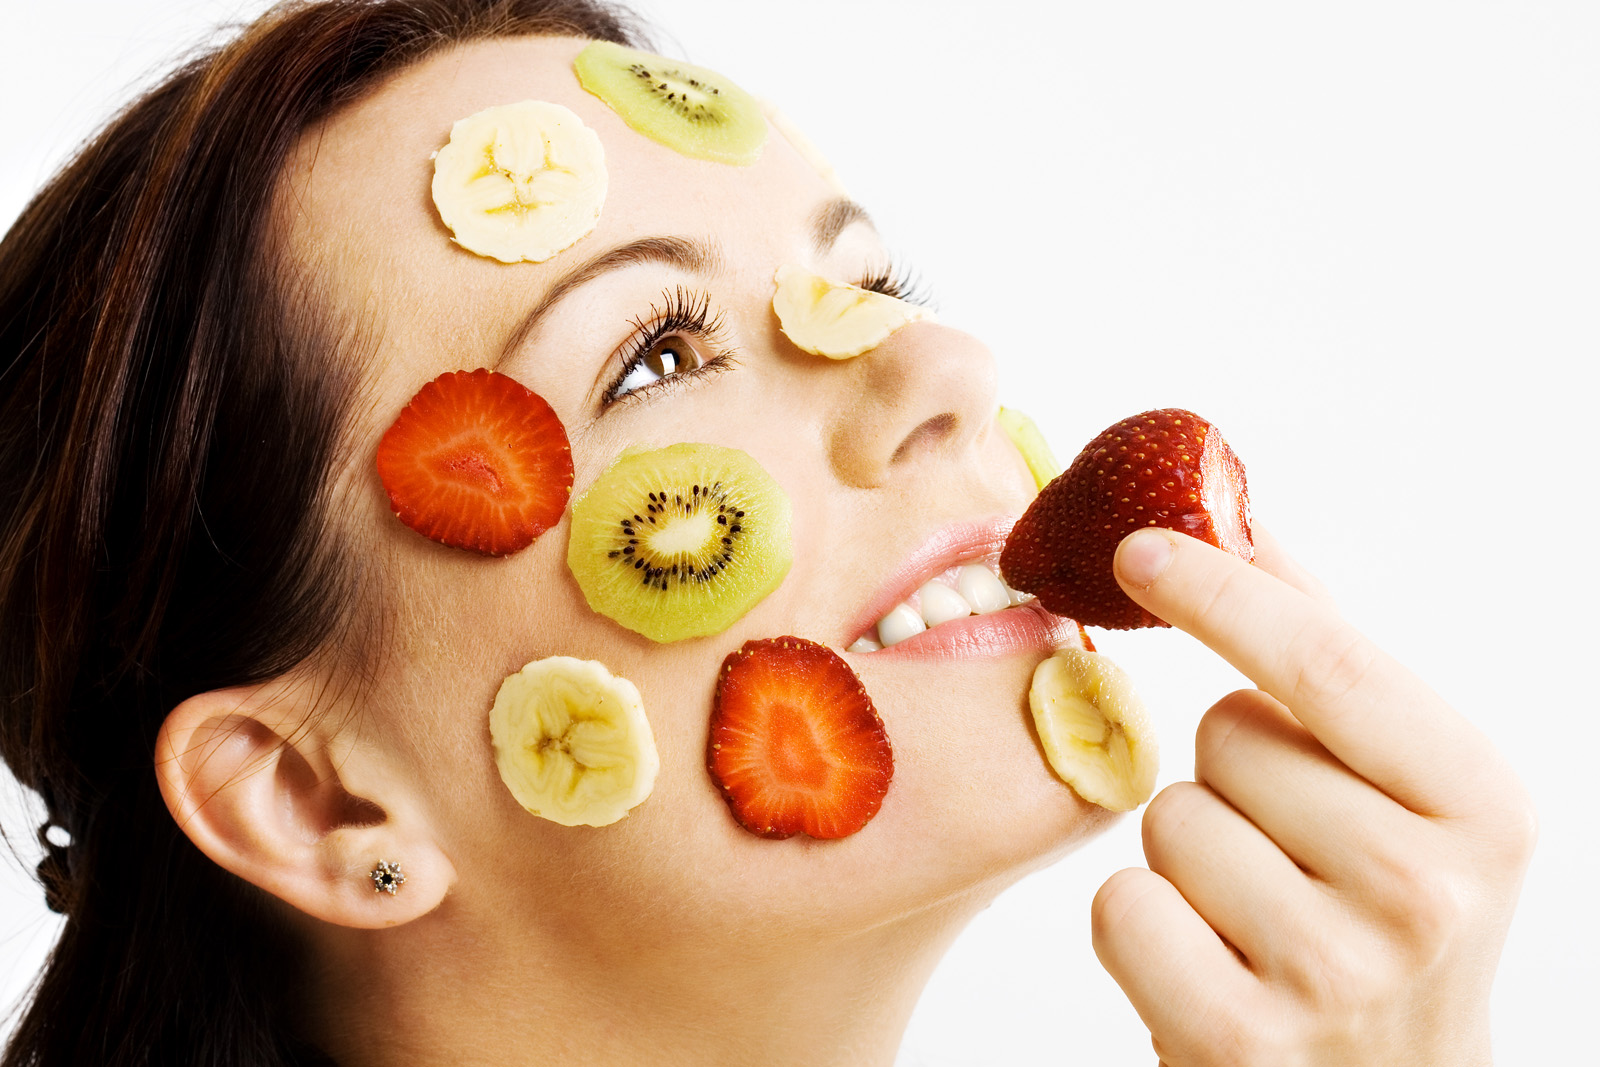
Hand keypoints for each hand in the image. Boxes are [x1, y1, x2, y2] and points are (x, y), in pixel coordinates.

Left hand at [1089, 525, 1535, 1065]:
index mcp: (1479, 803)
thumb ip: (1324, 652)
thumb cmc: (1380, 911)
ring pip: (1168, 819)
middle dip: (1226, 769)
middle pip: (1225, 738)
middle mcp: (1424, 890)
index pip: (1325, 662)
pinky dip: (1142, 924)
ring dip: (1187, 851)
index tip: (1138, 545)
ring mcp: (1335, 972)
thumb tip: (1236, 516)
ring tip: (1256, 910)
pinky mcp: (1239, 1038)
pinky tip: (1210, 963)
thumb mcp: (1401, 786)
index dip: (1222, 593)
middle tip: (1287, 842)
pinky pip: (1121, 906)